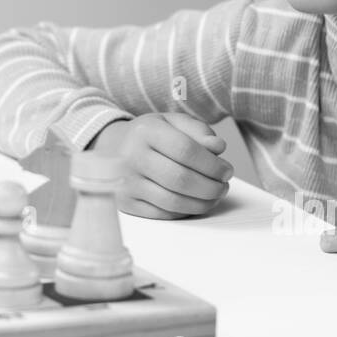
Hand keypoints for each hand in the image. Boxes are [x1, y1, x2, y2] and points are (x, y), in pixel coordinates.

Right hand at [90, 113, 231, 219]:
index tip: (227, 171)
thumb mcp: (171, 122)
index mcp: (145, 132)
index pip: (186, 150)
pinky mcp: (126, 203)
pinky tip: (194, 203)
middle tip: (223, 186)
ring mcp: (126, 183)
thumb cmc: (149, 135)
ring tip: (213, 196)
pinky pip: (162, 214)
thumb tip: (217, 148)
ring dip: (202, 203)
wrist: (110, 148)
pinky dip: (185, 212)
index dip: (212, 165)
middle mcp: (131, 157)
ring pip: (173, 201)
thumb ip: (198, 130)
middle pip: (181, 179)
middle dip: (211, 187)